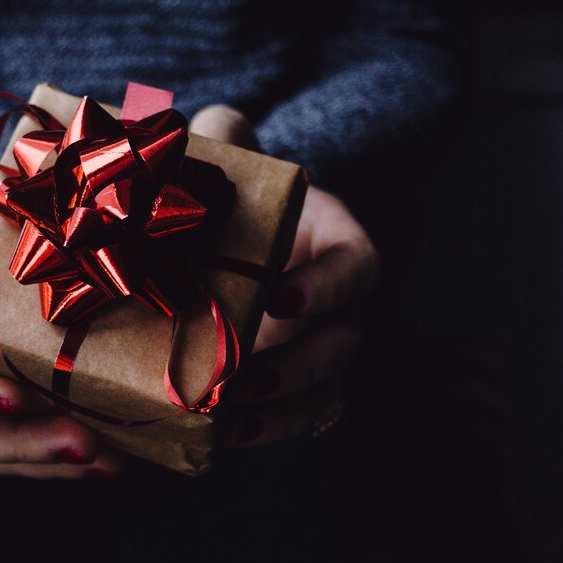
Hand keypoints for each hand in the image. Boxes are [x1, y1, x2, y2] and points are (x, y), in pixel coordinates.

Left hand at [188, 105, 378, 445]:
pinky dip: (264, 430)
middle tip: (247, 374)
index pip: (357, 268)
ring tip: (232, 416)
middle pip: (342, 342)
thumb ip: (228, 142)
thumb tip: (206, 125)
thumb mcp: (239, 170)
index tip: (281, 298)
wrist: (236, 249)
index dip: (327, 286)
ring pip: (323, 390)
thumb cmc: (243, 206)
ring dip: (281, 409)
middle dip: (299, 364)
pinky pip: (294, 418)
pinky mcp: (295, 387)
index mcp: (339, 245)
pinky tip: (222, 437)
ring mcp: (322, 350)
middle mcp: (342, 305)